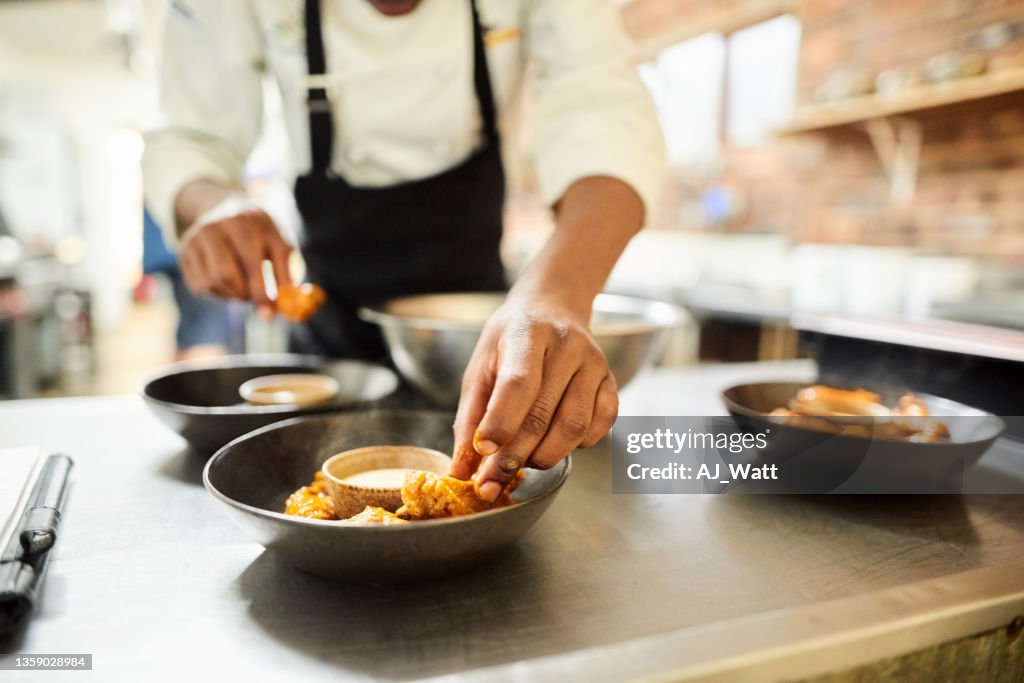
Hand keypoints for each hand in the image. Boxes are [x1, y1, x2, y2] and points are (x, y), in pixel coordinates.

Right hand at [178, 198, 292, 317]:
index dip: (260, 292)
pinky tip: (227, 281)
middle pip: (224, 275)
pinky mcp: (184, 252)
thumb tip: (286, 303)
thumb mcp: (278, 242)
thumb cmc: (259, 232)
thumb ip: (284, 270)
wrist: (226, 209)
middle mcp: (214, 227)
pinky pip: (199, 286)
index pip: (250, 262)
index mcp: (243, 222)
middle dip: (243, 295)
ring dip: (231, 295)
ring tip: (243, 286)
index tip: (269, 313)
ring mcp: (195, 239)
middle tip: (255, 298)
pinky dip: (217, 293)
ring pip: (210, 283)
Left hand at [451, 295, 618, 499]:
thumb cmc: (511, 339)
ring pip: (574, 426)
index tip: (483, 452)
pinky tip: (554, 443)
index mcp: (528, 333)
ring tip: (523, 461)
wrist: (553, 307)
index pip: (518, 383)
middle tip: (493, 480)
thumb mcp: (481, 366)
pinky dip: (576, 446)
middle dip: (515, 455)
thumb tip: (463, 469)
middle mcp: (567, 346)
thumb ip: (470, 417)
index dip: (501, 422)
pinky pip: (600, 426)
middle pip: (543, 413)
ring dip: (545, 456)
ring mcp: (594, 363)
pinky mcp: (611, 381)